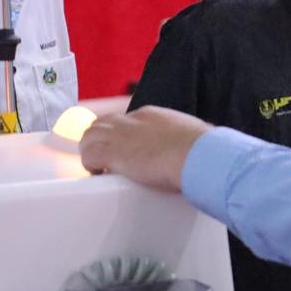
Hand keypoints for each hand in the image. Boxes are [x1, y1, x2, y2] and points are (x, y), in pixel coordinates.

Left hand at [79, 106, 211, 191]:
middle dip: (99, 140)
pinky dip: (90, 166)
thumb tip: (196, 145)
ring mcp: (120, 135)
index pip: (123, 120)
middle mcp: (130, 120)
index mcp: (149, 115)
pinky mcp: (113, 153)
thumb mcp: (192, 134)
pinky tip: (98, 174)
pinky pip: (88, 156)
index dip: (119, 136)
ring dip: (91, 152)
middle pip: (100, 124)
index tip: (124, 150)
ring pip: (88, 137)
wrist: (198, 154)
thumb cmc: (202, 149)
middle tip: (106, 159)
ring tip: (100, 169)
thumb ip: (186, 138)